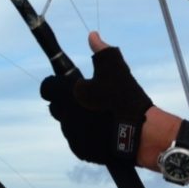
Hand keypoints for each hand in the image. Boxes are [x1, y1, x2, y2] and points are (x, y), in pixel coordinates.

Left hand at [40, 32, 153, 164]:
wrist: (142, 134)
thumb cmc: (125, 98)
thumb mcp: (115, 68)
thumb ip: (101, 51)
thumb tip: (92, 36)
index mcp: (66, 94)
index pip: (46, 88)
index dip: (55, 84)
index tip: (69, 84)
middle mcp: (64, 116)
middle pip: (56, 106)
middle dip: (66, 102)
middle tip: (87, 98)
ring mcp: (72, 135)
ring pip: (67, 124)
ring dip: (75, 118)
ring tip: (98, 115)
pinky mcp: (81, 151)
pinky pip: (77, 139)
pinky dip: (85, 134)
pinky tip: (101, 130)